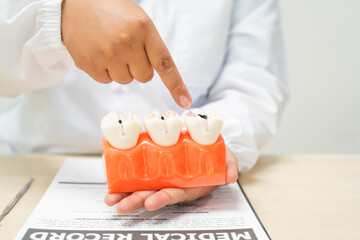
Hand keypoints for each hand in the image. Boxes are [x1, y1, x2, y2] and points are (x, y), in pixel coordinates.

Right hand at [61, 0, 191, 107]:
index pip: (165, 64)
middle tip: (125, 49)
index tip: (185, 102)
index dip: (177, 86)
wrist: (75, 4)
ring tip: (109, 48)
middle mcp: (127, 42)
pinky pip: (106, 80)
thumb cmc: (112, 12)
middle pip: (144, 77)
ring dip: (120, 69)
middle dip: (138, 67)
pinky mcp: (90, 63)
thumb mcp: (138, 20)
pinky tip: (98, 52)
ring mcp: (107, 54)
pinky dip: (104, 71)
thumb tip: (158, 73)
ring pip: (125, 80)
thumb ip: (150, 44)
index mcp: (144, 29)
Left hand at [104, 148, 237, 213]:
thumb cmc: (213, 156)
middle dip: (137, 200)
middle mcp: (171, 184)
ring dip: (126, 194)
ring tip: (111, 199)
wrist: (205, 148)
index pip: (174, 194)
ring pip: (142, 187)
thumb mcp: (226, 158)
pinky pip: (138, 173)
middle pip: (153, 194)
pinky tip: (111, 179)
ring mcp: (161, 177)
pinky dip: (124, 177)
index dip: (163, 198)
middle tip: (122, 205)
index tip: (151, 202)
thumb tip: (231, 175)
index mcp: (187, 184)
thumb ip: (229, 165)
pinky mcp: (153, 167)